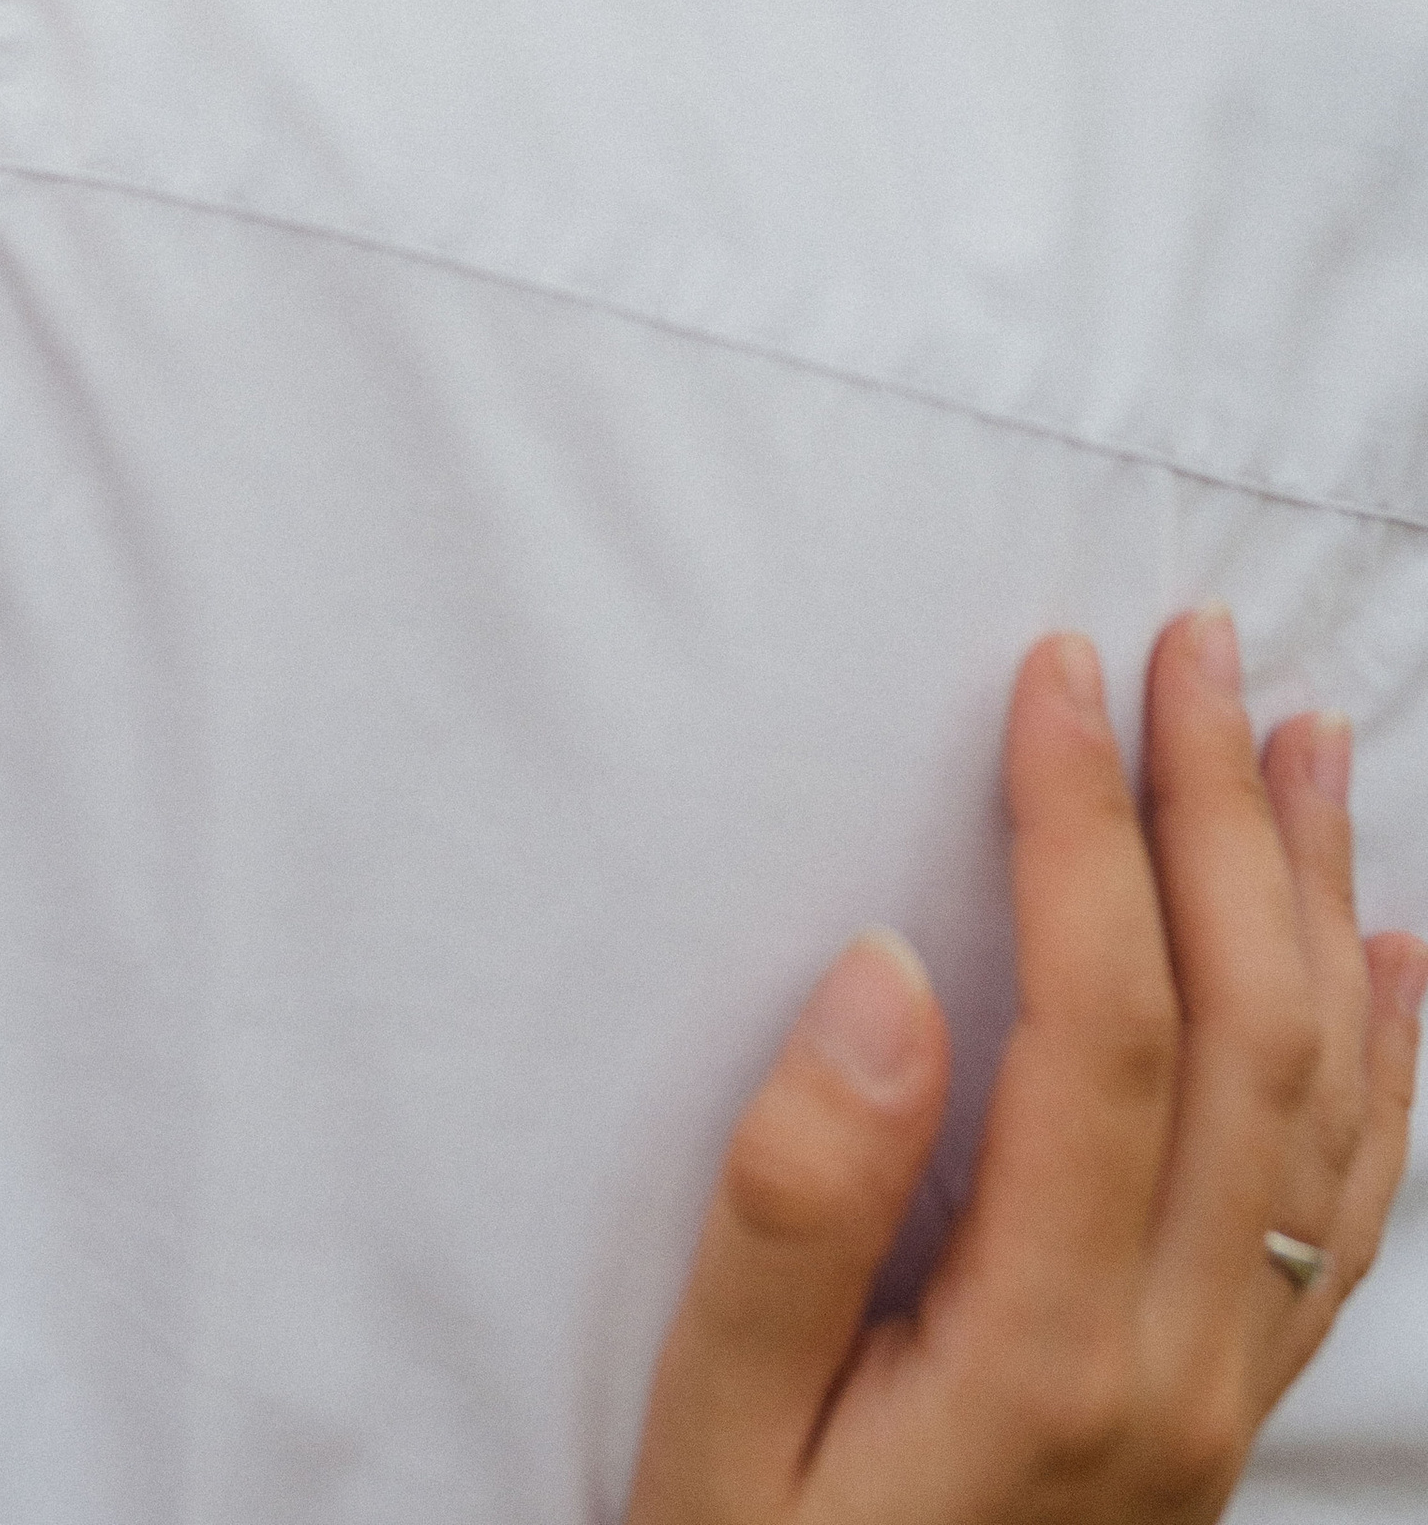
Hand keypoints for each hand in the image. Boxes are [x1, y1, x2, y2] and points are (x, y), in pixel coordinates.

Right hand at [627, 613, 1426, 1524]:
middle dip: (1223, 812)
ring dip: (1320, 898)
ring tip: (1302, 736)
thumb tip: (887, 969)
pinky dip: (1392, 1058)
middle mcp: (1180, 1361)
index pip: (1110, 1022)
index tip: (1054, 671)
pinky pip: (1357, 1211)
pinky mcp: (1234, 1410)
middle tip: (1194, 648)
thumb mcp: (708, 1420)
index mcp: (1046, 1344)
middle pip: (1253, 1030)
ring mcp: (1231, 1391)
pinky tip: (1390, 954)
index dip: (1086, 825)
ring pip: (1331, 1100)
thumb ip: (799, 1199)